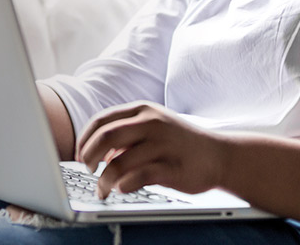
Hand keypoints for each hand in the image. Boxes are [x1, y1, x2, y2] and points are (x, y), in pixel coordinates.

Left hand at [75, 101, 230, 198]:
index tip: (78, 155)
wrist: (221, 155)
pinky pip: (138, 177)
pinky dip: (124, 185)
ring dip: (104, 180)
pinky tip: (122, 189)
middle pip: (105, 137)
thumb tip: (95, 152)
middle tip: (86, 170)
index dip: (84, 139)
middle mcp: (151, 123)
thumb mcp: (153, 128)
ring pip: (118, 162)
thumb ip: (126, 134)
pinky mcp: (172, 167)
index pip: (101, 121)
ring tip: (102, 190)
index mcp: (142, 110)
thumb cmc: (181, 143)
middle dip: (88, 156)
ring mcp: (162, 144)